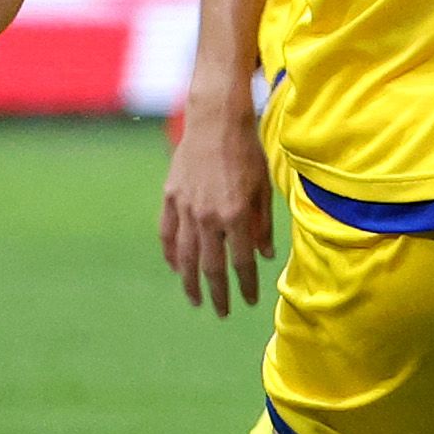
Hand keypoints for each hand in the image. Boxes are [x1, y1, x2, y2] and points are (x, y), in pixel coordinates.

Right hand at [161, 96, 273, 315]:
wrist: (215, 121)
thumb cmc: (248, 152)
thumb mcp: (264, 188)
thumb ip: (263, 224)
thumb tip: (264, 255)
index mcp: (235, 215)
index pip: (242, 262)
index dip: (246, 284)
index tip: (249, 301)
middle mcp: (207, 217)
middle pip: (210, 266)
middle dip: (217, 292)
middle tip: (222, 311)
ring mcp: (185, 208)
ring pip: (185, 256)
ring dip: (190, 281)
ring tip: (195, 299)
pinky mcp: (170, 197)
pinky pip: (168, 234)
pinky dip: (172, 253)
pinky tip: (176, 267)